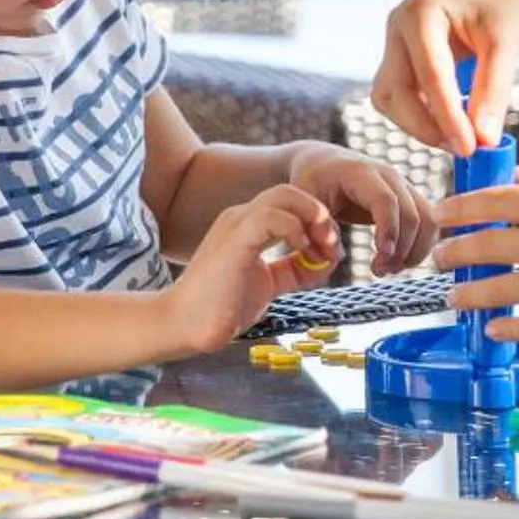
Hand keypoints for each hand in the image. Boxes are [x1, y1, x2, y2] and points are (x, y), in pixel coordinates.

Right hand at [162, 185, 337, 352]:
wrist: (185, 325)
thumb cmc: (222, 307)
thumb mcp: (269, 284)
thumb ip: (294, 270)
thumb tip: (325, 262)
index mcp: (247, 225)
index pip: (291, 204)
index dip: (318, 223)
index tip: (332, 253)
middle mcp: (241, 218)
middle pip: (291, 192)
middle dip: (321, 215)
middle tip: (333, 246)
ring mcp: (236, 225)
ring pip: (284, 195)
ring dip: (314, 218)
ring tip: (323, 249)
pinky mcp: (234, 240)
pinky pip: (270, 217)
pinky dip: (295, 229)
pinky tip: (302, 252)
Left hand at [288, 144, 437, 273]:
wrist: (323, 164)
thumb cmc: (311, 182)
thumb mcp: (304, 201)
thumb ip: (315, 228)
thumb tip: (335, 255)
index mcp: (360, 172)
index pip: (385, 200)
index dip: (388, 230)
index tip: (382, 258)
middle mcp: (388, 175)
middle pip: (412, 213)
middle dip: (402, 249)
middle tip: (380, 271)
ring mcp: (403, 186)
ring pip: (428, 219)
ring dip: (416, 251)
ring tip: (390, 269)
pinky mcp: (409, 198)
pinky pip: (428, 223)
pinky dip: (421, 246)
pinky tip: (400, 262)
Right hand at [373, 0, 518, 154]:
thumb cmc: (511, 0)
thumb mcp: (507, 44)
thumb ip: (493, 92)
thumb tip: (484, 141)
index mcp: (420, 12)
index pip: (429, 75)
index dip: (448, 117)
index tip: (472, 148)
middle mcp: (398, 26)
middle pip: (394, 92)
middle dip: (425, 125)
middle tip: (466, 149)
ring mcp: (397, 42)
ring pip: (391, 99)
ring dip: (420, 124)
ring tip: (463, 138)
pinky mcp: (405, 58)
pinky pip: (403, 97)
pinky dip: (425, 115)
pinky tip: (457, 125)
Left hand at [431, 170, 518, 340]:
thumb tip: (516, 179)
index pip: (493, 200)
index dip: (459, 209)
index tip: (440, 215)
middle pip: (485, 245)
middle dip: (453, 253)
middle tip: (438, 258)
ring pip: (498, 289)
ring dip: (468, 294)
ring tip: (453, 296)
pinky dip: (506, 328)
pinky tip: (493, 329)